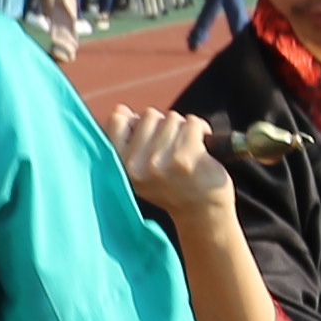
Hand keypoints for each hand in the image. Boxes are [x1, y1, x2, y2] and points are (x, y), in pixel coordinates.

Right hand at [99, 98, 239, 229]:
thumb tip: (121, 109)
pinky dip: (201, 130)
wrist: (201, 211)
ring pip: (172, 118)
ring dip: (184, 129)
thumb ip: (127, 140)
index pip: (118, 120)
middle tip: (173, 150)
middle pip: (149, 115)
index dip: (137, 123)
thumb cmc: (171, 185)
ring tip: (188, 151)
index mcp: (120, 165)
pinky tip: (202, 149)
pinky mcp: (185, 157)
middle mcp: (136, 165)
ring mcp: (160, 161)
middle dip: (164, 126)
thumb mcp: (139, 168)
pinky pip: (192, 123)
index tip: (150, 140)